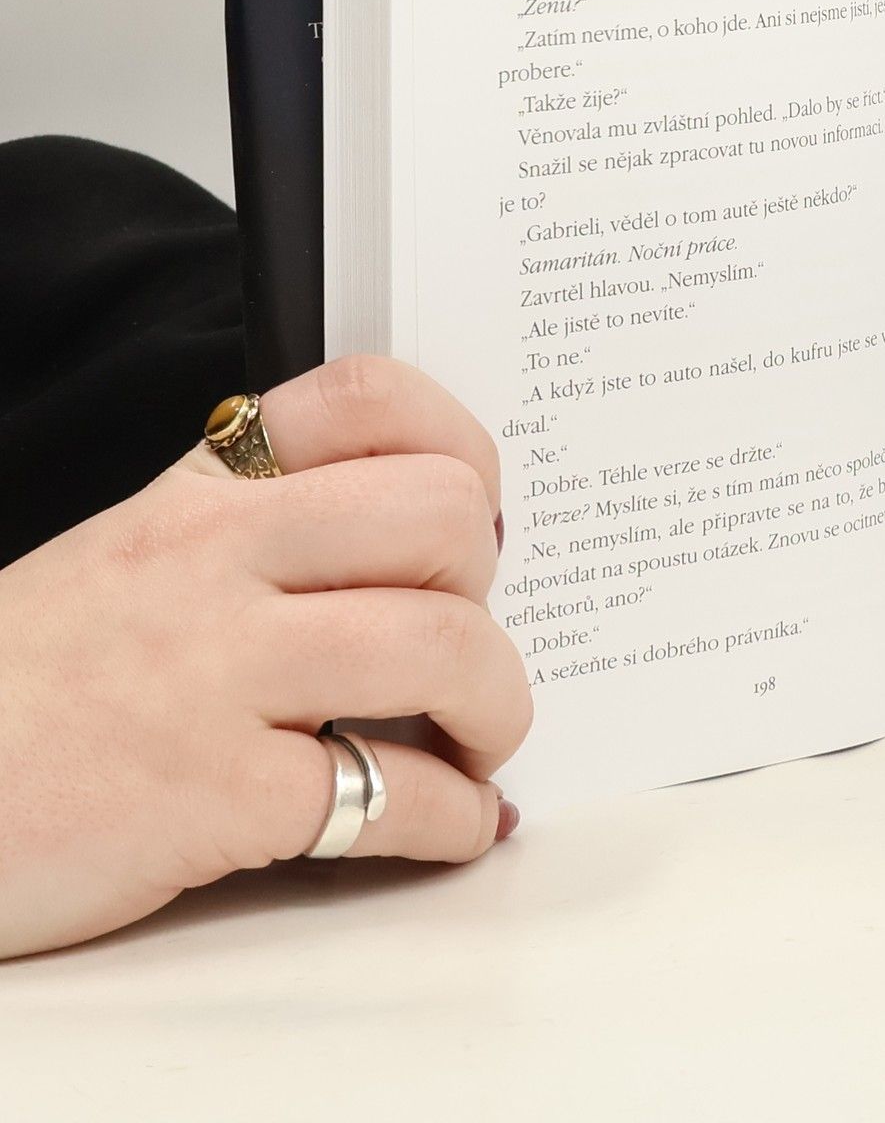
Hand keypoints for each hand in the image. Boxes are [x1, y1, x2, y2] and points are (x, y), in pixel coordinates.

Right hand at [0, 355, 531, 960]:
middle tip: (466, 643)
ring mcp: (214, 675)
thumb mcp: (125, 560)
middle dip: (489, 587)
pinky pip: (393, 795)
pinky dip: (451, 819)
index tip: (475, 513)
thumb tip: (419, 557)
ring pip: (443, 646)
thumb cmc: (24, 689)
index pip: (365, 399)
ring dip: (497, 707)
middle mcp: (212, 562)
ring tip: (477, 742)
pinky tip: (448, 827)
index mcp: (199, 493)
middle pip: (440, 517)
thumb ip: (254, 535)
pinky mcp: (213, 797)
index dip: (457, 445)